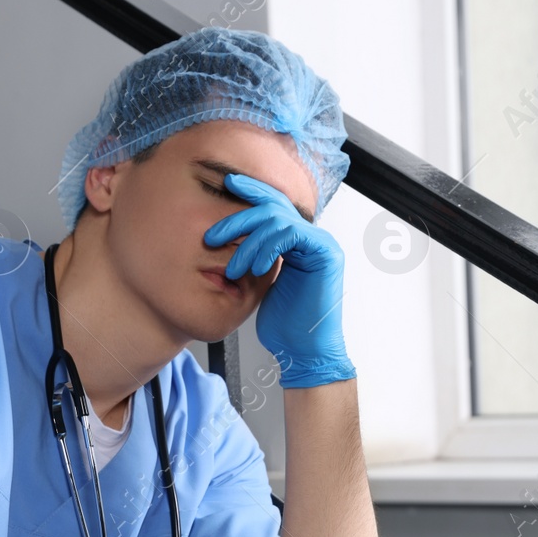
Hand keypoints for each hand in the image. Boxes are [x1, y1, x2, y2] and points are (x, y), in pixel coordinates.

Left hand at [202, 172, 355, 388]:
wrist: (304, 351)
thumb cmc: (284, 325)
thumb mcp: (259, 285)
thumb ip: (254, 257)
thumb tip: (230, 240)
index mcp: (296, 242)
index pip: (272, 207)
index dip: (250, 192)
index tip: (226, 185)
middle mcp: (310, 238)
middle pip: (272, 207)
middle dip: (237, 218)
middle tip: (212, 236)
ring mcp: (320, 243)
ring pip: (278, 219)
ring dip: (248, 242)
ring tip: (233, 268)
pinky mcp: (325, 252)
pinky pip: (291, 233)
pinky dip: (267, 248)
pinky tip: (255, 269)